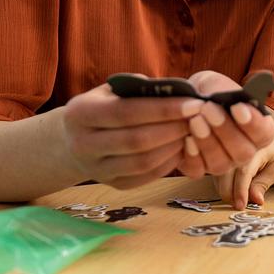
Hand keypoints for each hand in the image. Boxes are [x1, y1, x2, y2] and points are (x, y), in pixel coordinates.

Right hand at [60, 82, 199, 189]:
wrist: (73, 140)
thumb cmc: (103, 106)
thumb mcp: (111, 90)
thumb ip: (139, 88)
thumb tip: (177, 90)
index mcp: (80, 114)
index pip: (127, 112)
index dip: (163, 109)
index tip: (194, 103)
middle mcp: (82, 145)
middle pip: (136, 140)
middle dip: (173, 128)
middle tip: (199, 117)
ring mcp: (96, 169)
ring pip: (143, 162)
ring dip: (173, 146)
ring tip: (193, 131)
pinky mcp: (112, 185)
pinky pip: (146, 176)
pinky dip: (168, 162)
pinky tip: (182, 147)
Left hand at [174, 70, 273, 179]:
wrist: (188, 101)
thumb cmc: (210, 92)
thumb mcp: (218, 84)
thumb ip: (224, 90)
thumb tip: (225, 98)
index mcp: (258, 130)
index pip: (263, 133)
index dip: (252, 123)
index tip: (237, 107)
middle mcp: (244, 151)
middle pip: (243, 152)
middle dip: (225, 130)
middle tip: (209, 109)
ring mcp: (222, 163)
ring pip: (221, 164)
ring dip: (208, 141)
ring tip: (196, 120)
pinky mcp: (199, 169)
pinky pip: (198, 169)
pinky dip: (193, 155)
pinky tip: (187, 139)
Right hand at [214, 125, 273, 208]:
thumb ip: (263, 184)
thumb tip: (253, 200)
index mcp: (255, 148)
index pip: (242, 172)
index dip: (240, 191)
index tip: (240, 206)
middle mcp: (240, 147)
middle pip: (225, 173)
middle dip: (229, 193)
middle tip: (240, 206)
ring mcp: (234, 150)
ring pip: (220, 174)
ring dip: (225, 189)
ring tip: (238, 200)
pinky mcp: (230, 156)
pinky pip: (221, 172)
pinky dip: (224, 184)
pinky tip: (233, 191)